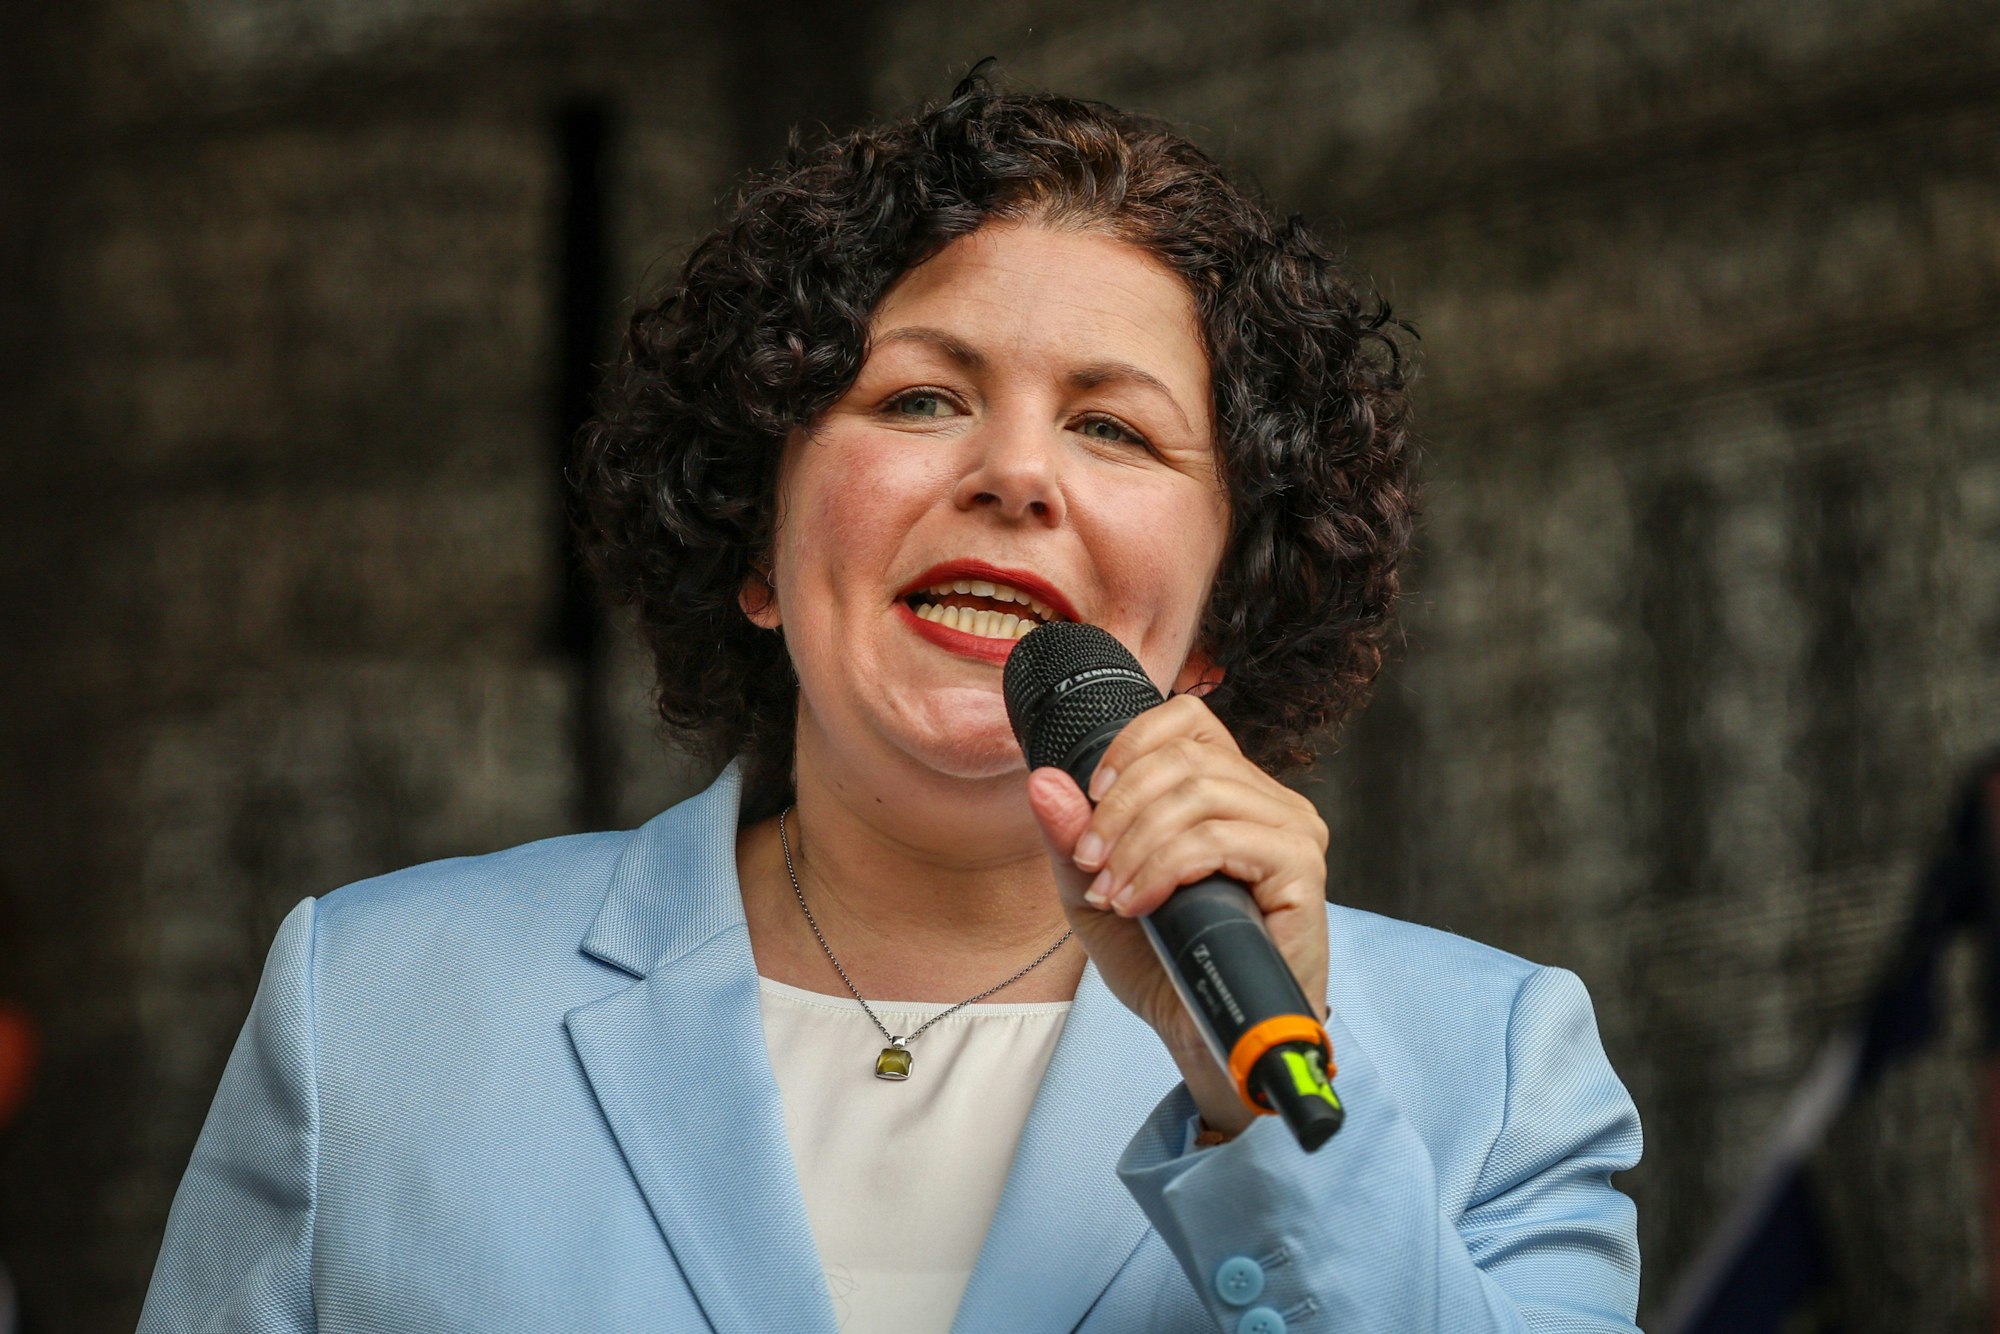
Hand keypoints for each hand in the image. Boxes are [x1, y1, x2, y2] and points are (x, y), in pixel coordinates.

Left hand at [1023, 693, 1330, 1134]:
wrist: (1202, 1039)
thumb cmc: (1164, 966)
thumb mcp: (1097, 896)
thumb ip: (1071, 840)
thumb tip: (1043, 781)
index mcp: (1229, 793)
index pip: (1187, 720)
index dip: (1131, 746)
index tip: (1090, 800)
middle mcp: (1268, 803)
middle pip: (1184, 757)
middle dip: (1118, 809)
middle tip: (1091, 864)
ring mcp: (1292, 833)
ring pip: (1200, 794)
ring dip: (1137, 843)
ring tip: (1112, 894)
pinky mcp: (1301, 871)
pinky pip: (1221, 839)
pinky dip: (1166, 866)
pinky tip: (1141, 903)